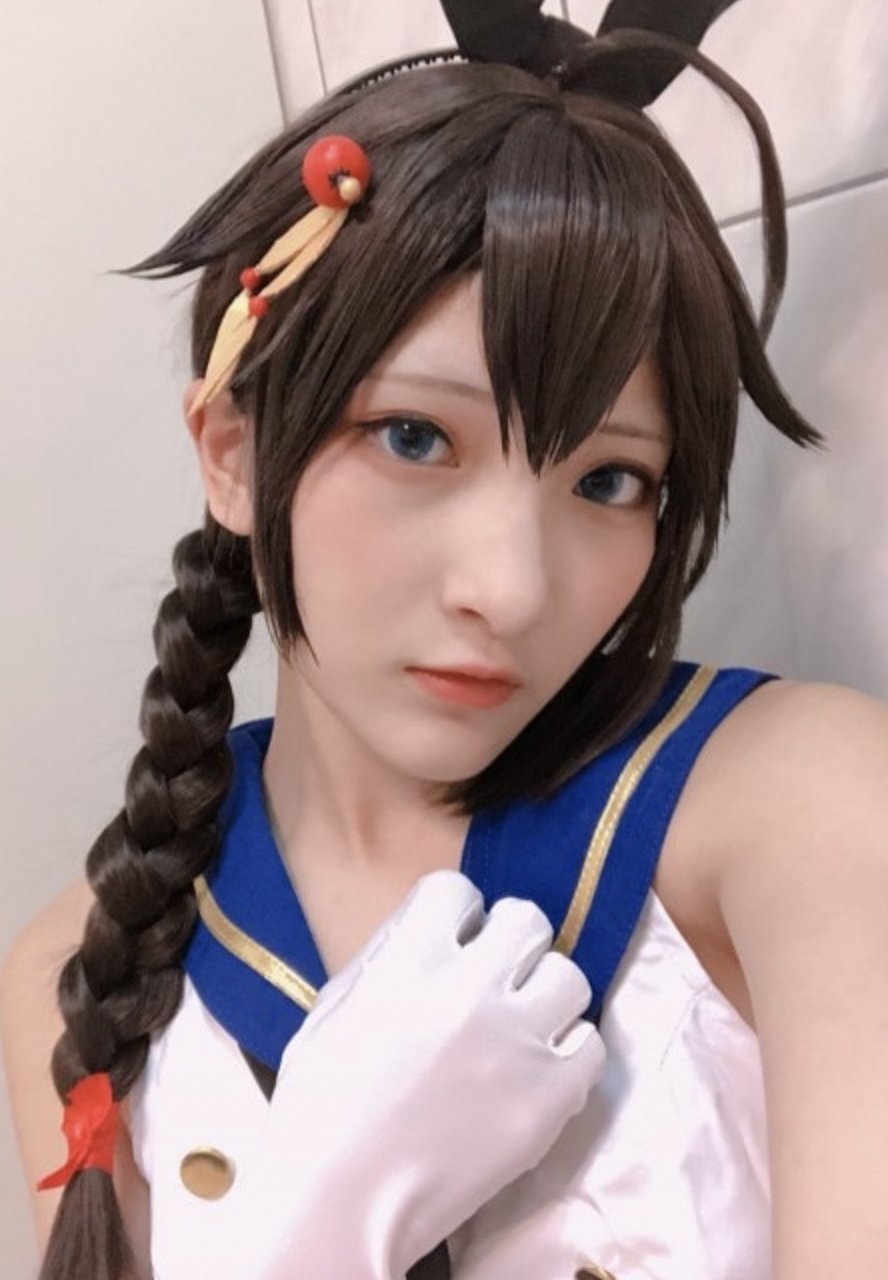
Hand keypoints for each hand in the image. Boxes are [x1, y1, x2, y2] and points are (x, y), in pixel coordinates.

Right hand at [209, 871, 603, 1278]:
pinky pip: (590, 1044)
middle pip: (528, 920)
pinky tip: (536, 1071)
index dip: (453, 916)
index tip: (451, 943)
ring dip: (543, 995)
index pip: (457, 890)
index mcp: (411, 959)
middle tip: (493, 977)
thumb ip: (388, 955)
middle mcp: (471, 986)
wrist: (341, 1203)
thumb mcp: (334, 1006)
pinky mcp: (550, 1095)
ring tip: (518, 1027)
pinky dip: (567, 1054)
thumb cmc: (320, 1107)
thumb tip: (433, 928)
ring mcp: (517, 1040)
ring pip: (569, 975)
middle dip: (509, 943)